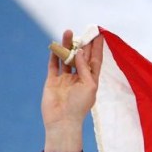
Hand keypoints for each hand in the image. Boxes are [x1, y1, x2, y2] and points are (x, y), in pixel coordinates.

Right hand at [42, 30, 103, 151]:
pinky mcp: (52, 81)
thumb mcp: (89, 86)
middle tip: (84, 30)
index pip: (95, 61)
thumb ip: (85, 68)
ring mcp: (65, 79)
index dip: (97, 48)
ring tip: (68, 32)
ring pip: (66, 58)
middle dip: (82, 44)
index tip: (99, 35)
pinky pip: (53, 65)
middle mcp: (78, 78)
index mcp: (90, 81)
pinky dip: (54, 55)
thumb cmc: (79, 106)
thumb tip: (81, 51)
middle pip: (80, 57)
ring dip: (67, 46)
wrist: (62, 120)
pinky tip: (55, 45)